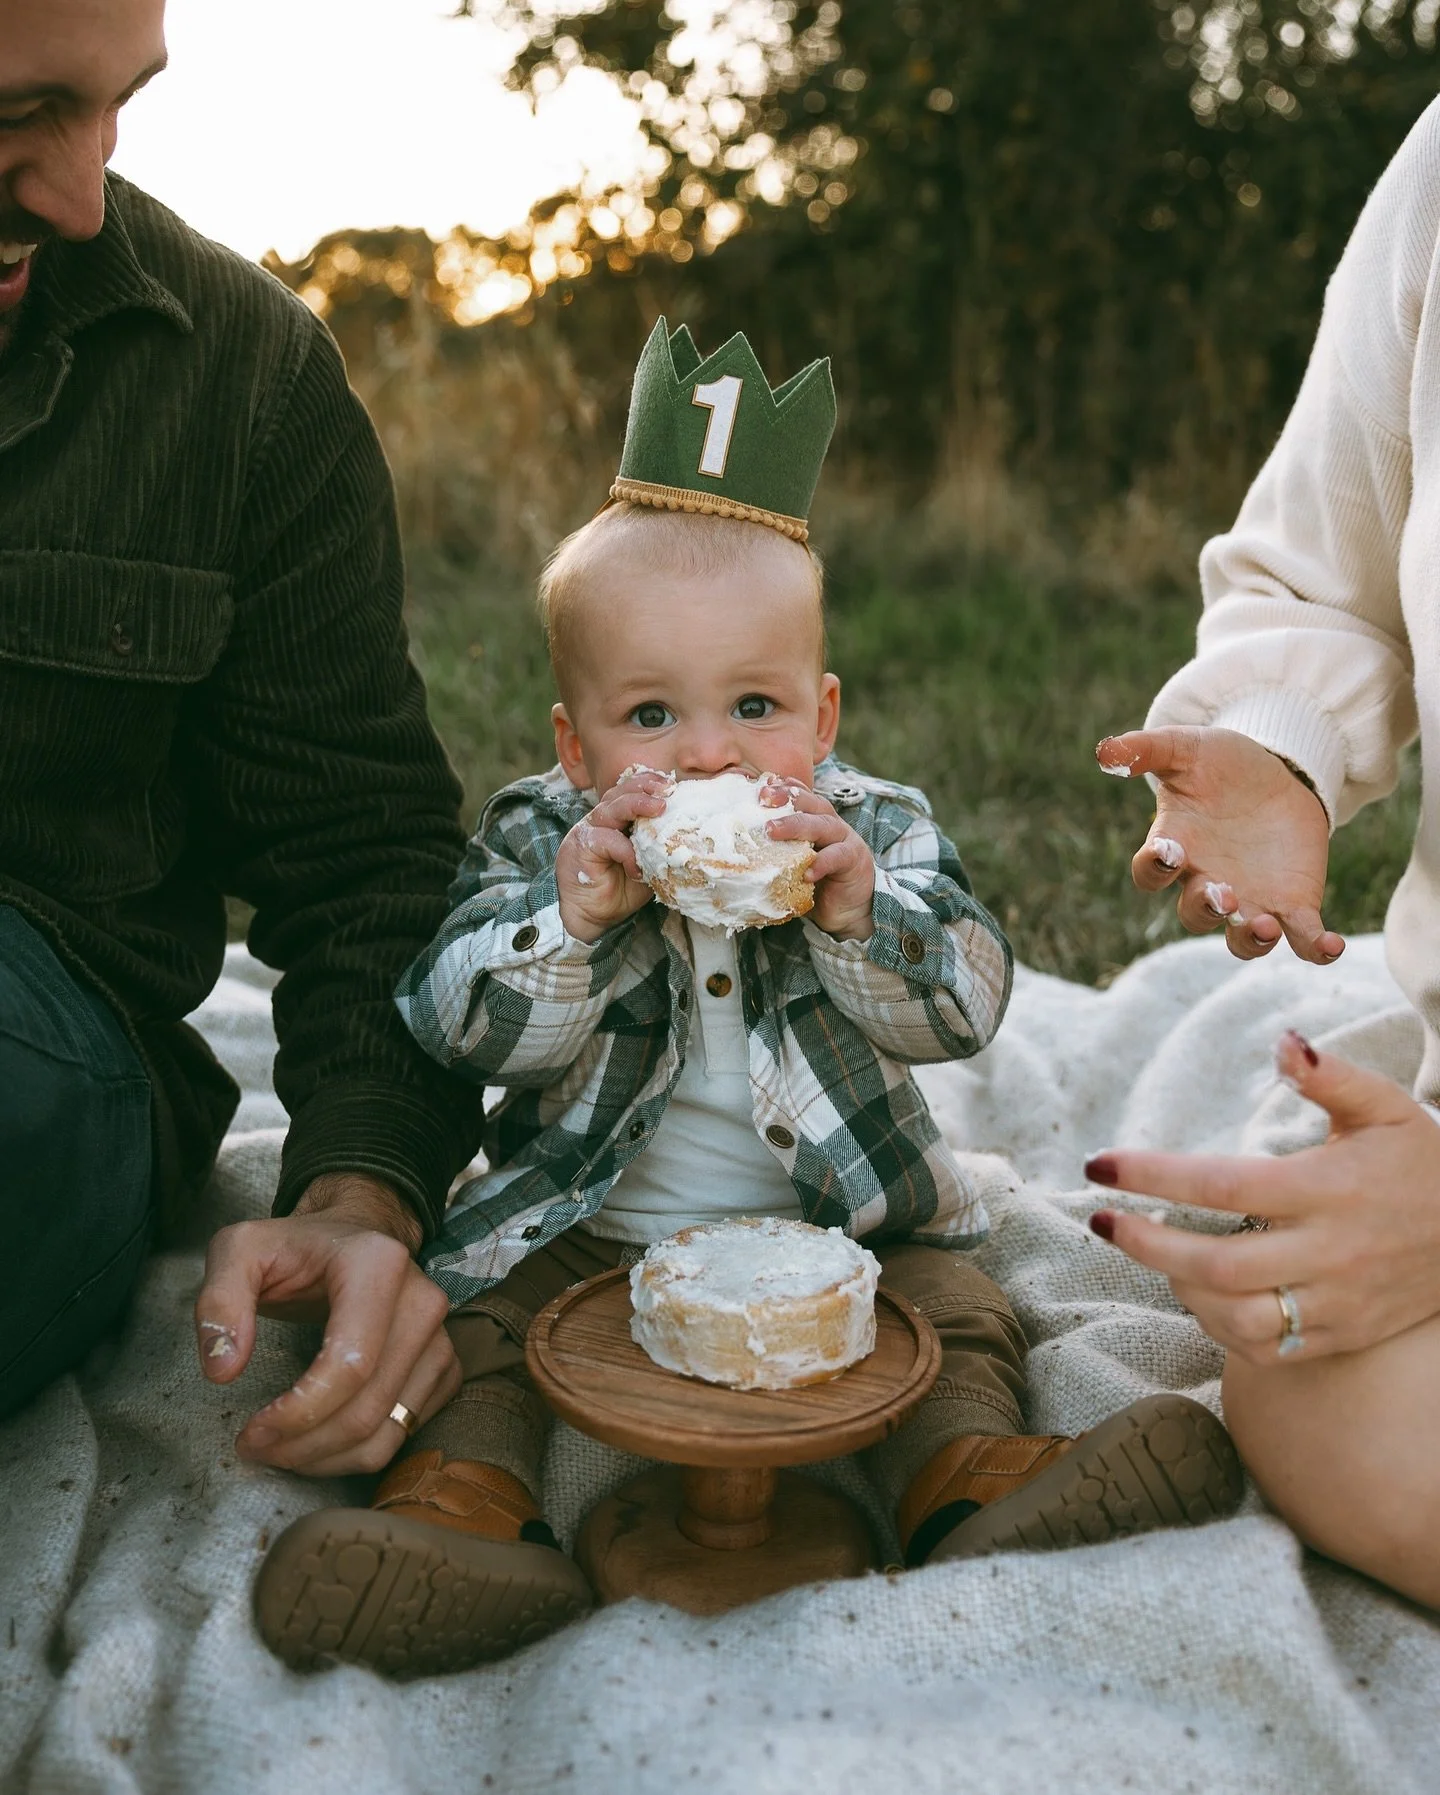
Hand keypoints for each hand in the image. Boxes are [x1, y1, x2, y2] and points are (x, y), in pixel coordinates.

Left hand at [194, 1172, 458, 1475]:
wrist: (353, 1236)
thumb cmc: (295, 1248)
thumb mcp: (238, 1252)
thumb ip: (219, 1302)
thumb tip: (223, 1370)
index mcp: (377, 1265)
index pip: (350, 1364)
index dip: (299, 1414)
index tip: (251, 1433)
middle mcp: (422, 1301)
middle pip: (367, 1408)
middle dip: (303, 1446)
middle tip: (255, 1448)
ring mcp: (440, 1337)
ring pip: (387, 1432)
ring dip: (326, 1459)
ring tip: (281, 1448)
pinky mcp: (445, 1366)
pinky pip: (404, 1433)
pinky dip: (356, 1454)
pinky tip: (318, 1439)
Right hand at [555, 767, 668, 942]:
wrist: (594, 918)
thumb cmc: (620, 891)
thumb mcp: (648, 865)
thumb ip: (658, 848)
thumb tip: (687, 837)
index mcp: (615, 820)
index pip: (630, 791)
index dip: (649, 784)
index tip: (672, 786)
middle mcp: (600, 821)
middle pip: (620, 792)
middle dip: (645, 787)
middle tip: (668, 790)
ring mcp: (587, 831)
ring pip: (611, 808)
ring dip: (637, 805)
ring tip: (659, 808)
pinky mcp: (580, 847)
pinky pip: (606, 839)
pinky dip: (626, 851)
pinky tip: (637, 868)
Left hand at [760, 776, 875, 939]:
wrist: (848, 908)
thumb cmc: (815, 883)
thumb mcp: (792, 862)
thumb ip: (775, 850)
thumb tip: (735, 847)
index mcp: (815, 819)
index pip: (801, 794)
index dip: (783, 787)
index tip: (761, 785)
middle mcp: (830, 824)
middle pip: (810, 803)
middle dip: (786, 797)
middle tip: (763, 799)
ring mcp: (845, 840)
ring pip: (823, 825)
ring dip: (797, 825)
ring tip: (773, 830)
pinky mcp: (854, 861)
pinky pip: (838, 857)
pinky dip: (822, 863)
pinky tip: (807, 872)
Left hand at [1086, 1032, 1439, 1363]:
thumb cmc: (1422, 1162)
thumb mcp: (1387, 1109)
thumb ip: (1332, 1077)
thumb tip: (1282, 1041)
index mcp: (1331, 1189)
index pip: (1224, 1185)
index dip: (1154, 1175)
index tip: (1099, 1165)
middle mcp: (1330, 1252)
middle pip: (1218, 1265)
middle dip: (1147, 1244)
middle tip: (1101, 1221)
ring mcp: (1336, 1303)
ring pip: (1238, 1317)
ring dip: (1179, 1287)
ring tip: (1152, 1250)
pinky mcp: (1341, 1336)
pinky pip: (1265, 1348)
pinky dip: (1217, 1326)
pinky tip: (1195, 1290)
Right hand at [1096, 726, 1342, 963]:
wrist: (1277, 773)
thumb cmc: (1221, 764)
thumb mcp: (1186, 748)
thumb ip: (1147, 750)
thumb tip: (1105, 753)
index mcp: (1176, 848)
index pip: (1151, 873)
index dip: (1155, 868)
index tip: (1168, 852)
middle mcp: (1207, 882)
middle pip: (1195, 914)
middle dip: (1206, 908)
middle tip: (1222, 895)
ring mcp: (1251, 899)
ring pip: (1242, 939)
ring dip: (1251, 939)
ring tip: (1266, 926)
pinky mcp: (1293, 904)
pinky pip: (1302, 938)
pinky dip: (1315, 948)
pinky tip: (1331, 946)